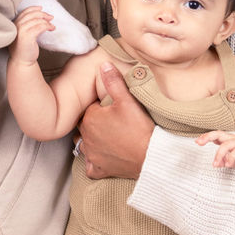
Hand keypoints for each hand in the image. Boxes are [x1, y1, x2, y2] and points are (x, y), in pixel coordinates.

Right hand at [10, 7, 52, 62]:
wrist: (21, 61)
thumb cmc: (23, 49)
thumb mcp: (23, 34)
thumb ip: (27, 25)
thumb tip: (40, 17)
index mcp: (14, 24)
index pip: (25, 12)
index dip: (34, 8)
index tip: (41, 8)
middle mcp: (16, 26)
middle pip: (32, 14)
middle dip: (43, 14)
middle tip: (50, 17)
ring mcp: (21, 31)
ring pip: (37, 20)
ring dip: (46, 21)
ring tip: (51, 25)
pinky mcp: (27, 36)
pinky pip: (40, 27)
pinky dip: (47, 26)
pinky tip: (51, 29)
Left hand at [78, 63, 154, 179]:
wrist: (150, 155)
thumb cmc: (139, 128)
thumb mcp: (127, 100)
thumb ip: (114, 81)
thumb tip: (103, 65)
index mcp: (90, 118)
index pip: (90, 109)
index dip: (101, 108)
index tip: (113, 109)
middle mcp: (86, 137)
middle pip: (85, 126)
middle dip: (95, 123)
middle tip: (112, 121)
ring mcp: (92, 154)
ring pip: (84, 145)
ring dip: (91, 140)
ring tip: (106, 136)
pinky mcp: (100, 169)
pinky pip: (91, 166)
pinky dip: (94, 162)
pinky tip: (103, 157)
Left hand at [196, 129, 234, 169]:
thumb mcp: (234, 160)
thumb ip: (225, 161)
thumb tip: (217, 164)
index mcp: (230, 140)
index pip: (216, 135)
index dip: (206, 137)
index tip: (197, 141)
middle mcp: (234, 139)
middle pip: (219, 134)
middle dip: (208, 137)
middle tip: (199, 143)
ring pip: (227, 144)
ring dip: (219, 154)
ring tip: (215, 164)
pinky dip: (231, 158)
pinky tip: (227, 165)